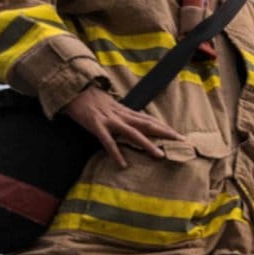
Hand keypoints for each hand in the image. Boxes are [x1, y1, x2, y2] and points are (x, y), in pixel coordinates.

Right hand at [61, 84, 184, 168]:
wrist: (72, 89)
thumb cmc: (91, 101)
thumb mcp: (111, 107)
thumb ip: (123, 116)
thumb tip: (135, 125)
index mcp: (125, 112)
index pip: (149, 120)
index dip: (165, 128)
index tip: (180, 136)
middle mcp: (121, 115)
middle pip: (148, 124)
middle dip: (165, 133)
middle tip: (181, 142)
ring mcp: (109, 120)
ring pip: (132, 133)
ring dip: (147, 144)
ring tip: (159, 156)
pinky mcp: (96, 125)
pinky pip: (108, 141)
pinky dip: (116, 152)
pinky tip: (123, 164)